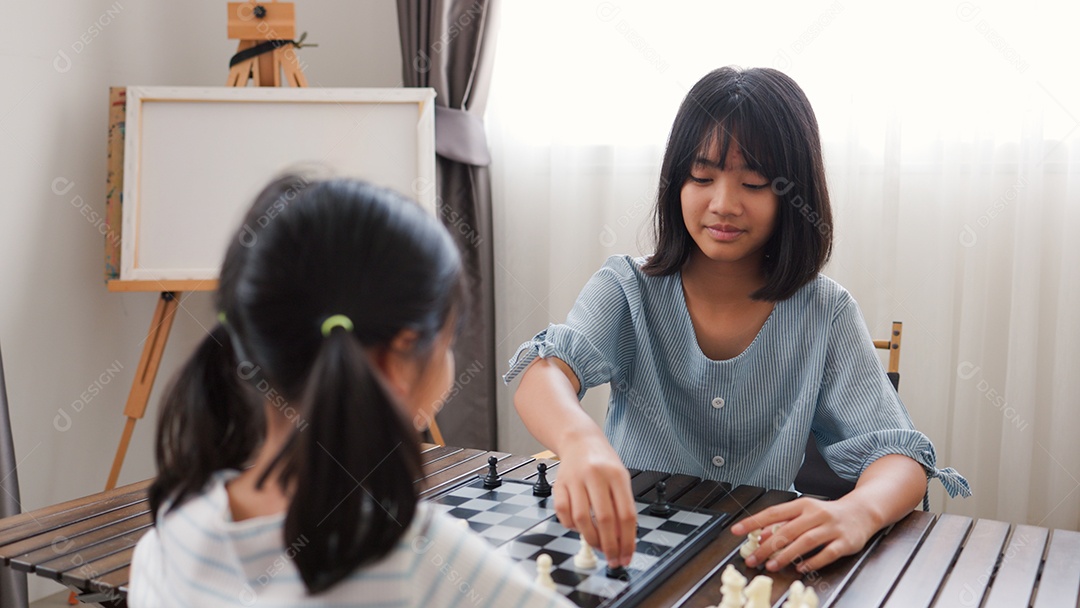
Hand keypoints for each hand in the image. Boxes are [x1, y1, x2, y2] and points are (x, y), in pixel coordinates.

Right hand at [553, 436, 636, 567]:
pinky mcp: (558, 484)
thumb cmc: (603, 463)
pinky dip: (571, 526)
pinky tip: (579, 528)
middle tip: (612, 559)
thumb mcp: (620, 478)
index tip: (627, 556)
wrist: (579, 440)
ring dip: (590, 539)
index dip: (628, 540)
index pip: (626, 514)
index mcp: (617, 475)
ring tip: (597, 546)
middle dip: (610, 546)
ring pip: (581, 519)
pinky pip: (563, 513)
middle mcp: (595, 475)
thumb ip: (622, 507)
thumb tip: (623, 541)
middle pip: (605, 519)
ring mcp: (575, 479)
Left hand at [729, 496, 879, 572]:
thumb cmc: (827, 514)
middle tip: (753, 559)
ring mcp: (831, 528)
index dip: (754, 522)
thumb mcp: (804, 512)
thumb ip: (784, 522)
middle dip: (767, 546)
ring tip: (772, 566)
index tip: (736, 530)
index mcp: (802, 505)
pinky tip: (801, 568)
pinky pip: (827, 553)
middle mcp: (816, 514)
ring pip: (805, 542)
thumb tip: (761, 535)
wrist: (861, 512)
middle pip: (787, 531)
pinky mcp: (844, 542)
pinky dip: (812, 562)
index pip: (773, 512)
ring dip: (786, 555)